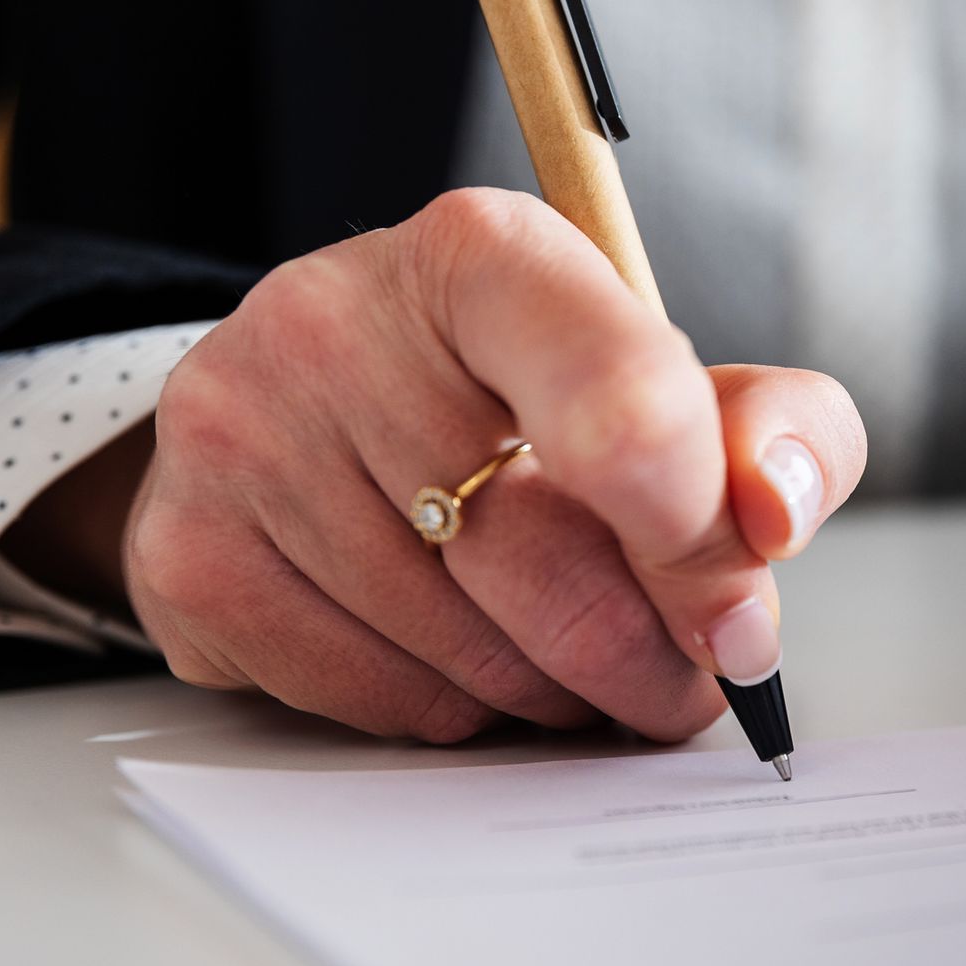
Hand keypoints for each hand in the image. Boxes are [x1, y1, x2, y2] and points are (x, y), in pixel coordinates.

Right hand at [122, 188, 865, 740]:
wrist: (332, 408)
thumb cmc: (535, 399)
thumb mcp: (685, 387)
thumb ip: (778, 433)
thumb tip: (775, 515)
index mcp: (486, 256)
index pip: (620, 403)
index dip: (697, 545)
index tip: (737, 628)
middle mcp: (334, 319)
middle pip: (543, 568)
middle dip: (642, 659)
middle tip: (677, 679)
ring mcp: (240, 437)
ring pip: (462, 657)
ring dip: (553, 693)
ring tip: (565, 653)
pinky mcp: (186, 554)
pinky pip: (376, 703)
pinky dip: (452, 708)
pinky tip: (461, 652)